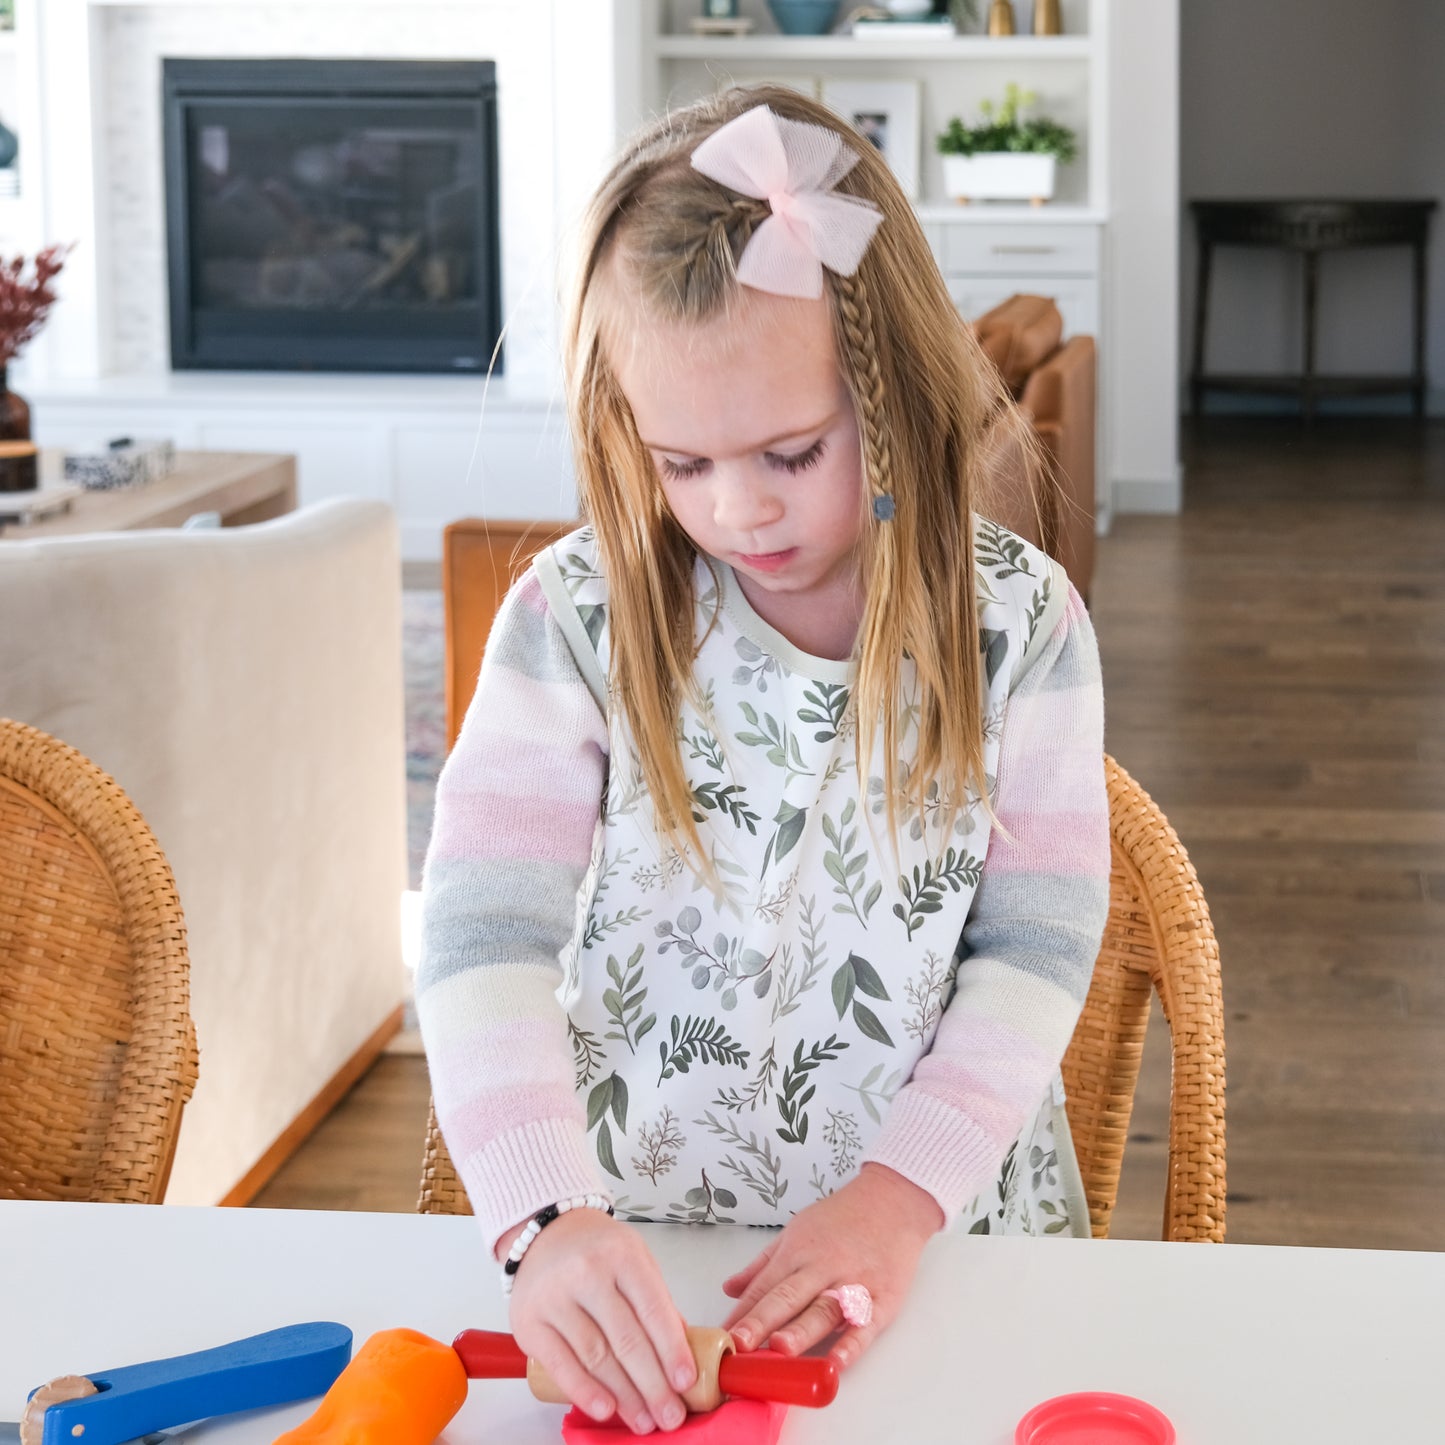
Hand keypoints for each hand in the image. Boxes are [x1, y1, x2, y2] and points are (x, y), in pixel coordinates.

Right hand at [504, 1209, 697, 1434]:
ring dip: (624, 1396)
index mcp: (622, 1255)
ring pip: (596, 1356)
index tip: (686, 1382)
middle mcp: (587, 1272)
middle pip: (627, 1340)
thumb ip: (657, 1301)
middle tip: (670, 1416)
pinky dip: (585, 1392)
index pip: (653, 1310)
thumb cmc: (597, 1250)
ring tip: (644, 1420)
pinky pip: (560, 1364)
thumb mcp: (635, 1260)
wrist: (545, 1232)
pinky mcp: (529, 1322)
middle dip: (653, 1385)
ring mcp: (555, 1297)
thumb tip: (682, 1350)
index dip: (672, 1350)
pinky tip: (606, 1409)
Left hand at [721, 1163, 942, 1371]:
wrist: (893, 1201)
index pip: (764, 1286)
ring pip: (823, 1310)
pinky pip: (865, 1325)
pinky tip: (836, 1363)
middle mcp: (822, 1266)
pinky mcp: (883, 1298)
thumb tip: (730, 1289)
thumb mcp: (796, 1231)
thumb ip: (763, 1264)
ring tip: (779, 1350)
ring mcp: (853, 1283)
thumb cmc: (841, 1218)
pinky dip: (851, 1344)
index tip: (721, 1339)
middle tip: (738, 1345)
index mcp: (797, 1250)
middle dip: (761, 1322)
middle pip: (788, 1297)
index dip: (742, 1314)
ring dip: (801, 1331)